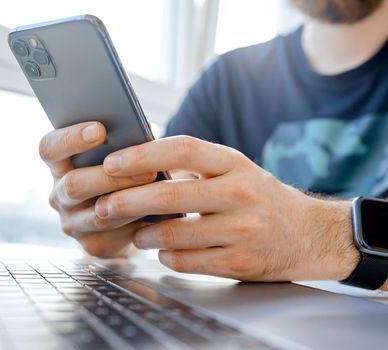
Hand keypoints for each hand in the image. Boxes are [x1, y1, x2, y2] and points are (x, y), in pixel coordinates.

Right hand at [39, 121, 155, 257]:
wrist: (131, 214)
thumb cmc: (125, 171)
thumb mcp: (121, 151)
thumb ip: (123, 140)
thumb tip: (142, 132)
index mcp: (59, 163)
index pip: (50, 148)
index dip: (71, 138)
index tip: (99, 130)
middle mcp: (59, 194)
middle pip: (73, 185)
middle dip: (112, 177)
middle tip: (146, 169)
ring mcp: (73, 222)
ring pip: (97, 214)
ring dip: (130, 201)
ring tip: (157, 189)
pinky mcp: (93, 244)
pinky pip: (116, 235)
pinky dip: (139, 222)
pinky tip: (159, 213)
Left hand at [94, 136, 359, 281]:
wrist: (309, 234)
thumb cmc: (259, 198)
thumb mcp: (235, 170)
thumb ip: (194, 166)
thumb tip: (138, 165)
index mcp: (234, 163)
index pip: (183, 150)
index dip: (142, 155)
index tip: (111, 164)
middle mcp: (240, 193)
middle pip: (170, 195)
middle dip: (127, 202)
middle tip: (104, 206)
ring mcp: (243, 230)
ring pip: (175, 235)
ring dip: (145, 235)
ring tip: (136, 233)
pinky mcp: (242, 262)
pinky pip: (188, 262)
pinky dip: (167, 257)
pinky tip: (164, 252)